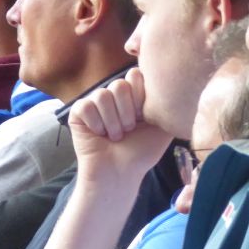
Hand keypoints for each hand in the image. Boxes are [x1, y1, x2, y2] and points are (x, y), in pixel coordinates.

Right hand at [69, 68, 171, 184]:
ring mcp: (95, 102)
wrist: (120, 173)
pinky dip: (96, 124)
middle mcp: (113, 95)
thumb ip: (167, 105)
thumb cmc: (141, 152)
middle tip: (128, 130)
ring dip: (112, 122)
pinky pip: (86, 106)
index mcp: (132, 94)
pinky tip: (99, 134)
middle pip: (119, 85)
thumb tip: (170, 88)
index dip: (140, 98)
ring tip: (115, 136)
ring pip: (102, 95)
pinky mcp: (78, 111)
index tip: (143, 118)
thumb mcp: (162, 127)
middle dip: (127, 113)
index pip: (135, 75)